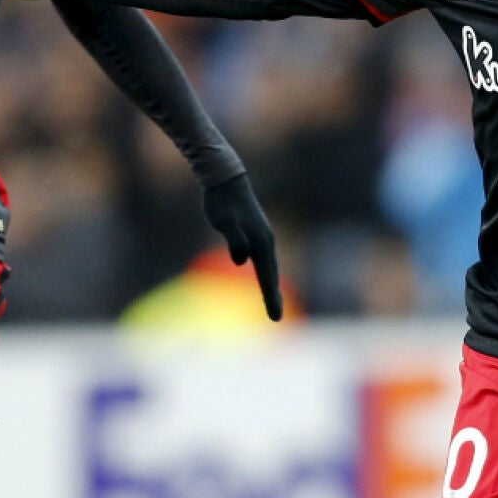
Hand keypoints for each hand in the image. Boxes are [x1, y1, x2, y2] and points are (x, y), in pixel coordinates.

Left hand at [201, 174, 282, 320]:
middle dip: (274, 296)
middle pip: (272, 274)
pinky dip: (265, 272)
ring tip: (273, 301)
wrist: (225, 178)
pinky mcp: (255, 232)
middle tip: (276, 317)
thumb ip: (234, 239)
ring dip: (271, 284)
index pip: (267, 277)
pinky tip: (262, 275)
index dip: (270, 298)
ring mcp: (262, 236)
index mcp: (261, 243)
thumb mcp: (224, 221)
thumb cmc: (222, 201)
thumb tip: (241, 260)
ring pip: (269, 266)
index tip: (275, 318)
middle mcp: (266, 241)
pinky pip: (263, 258)